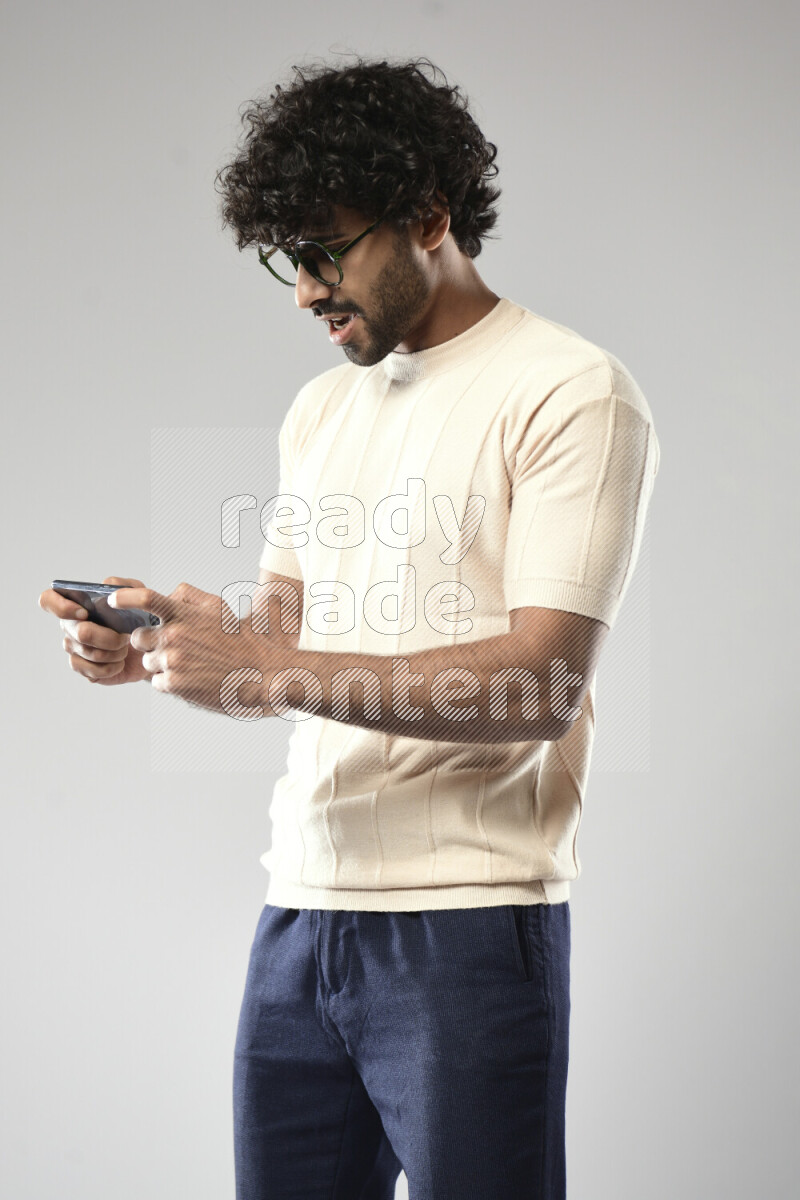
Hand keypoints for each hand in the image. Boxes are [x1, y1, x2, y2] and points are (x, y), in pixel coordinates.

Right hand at [38, 575, 151, 685]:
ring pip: (89, 653)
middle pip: (80, 632)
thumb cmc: (138, 618)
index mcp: (77, 603)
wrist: (149, 647)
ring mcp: (73, 647)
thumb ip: (123, 586)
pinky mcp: (82, 668)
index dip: (61, 607)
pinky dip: (112, 668)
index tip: (84, 613)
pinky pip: (92, 671)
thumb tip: (105, 585)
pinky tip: (119, 663)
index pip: (48, 600)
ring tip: (125, 648)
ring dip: (115, 652)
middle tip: (125, 637)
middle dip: (109, 637)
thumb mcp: (138, 596)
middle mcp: (70, 625)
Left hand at [112, 581, 281, 715]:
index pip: (145, 598)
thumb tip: (170, 593)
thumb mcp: (219, 609)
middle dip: (150, 643)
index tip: (113, 601)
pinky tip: (194, 679)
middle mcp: (174, 636)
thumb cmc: (241, 641)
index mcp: (183, 615)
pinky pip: (158, 683)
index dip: (124, 598)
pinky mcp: (174, 684)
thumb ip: (191, 597)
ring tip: (192, 666)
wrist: (261, 674)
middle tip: (175, 648)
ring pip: (148, 663)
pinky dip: (171, 683)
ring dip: (163, 665)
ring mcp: (172, 661)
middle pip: (139, 638)